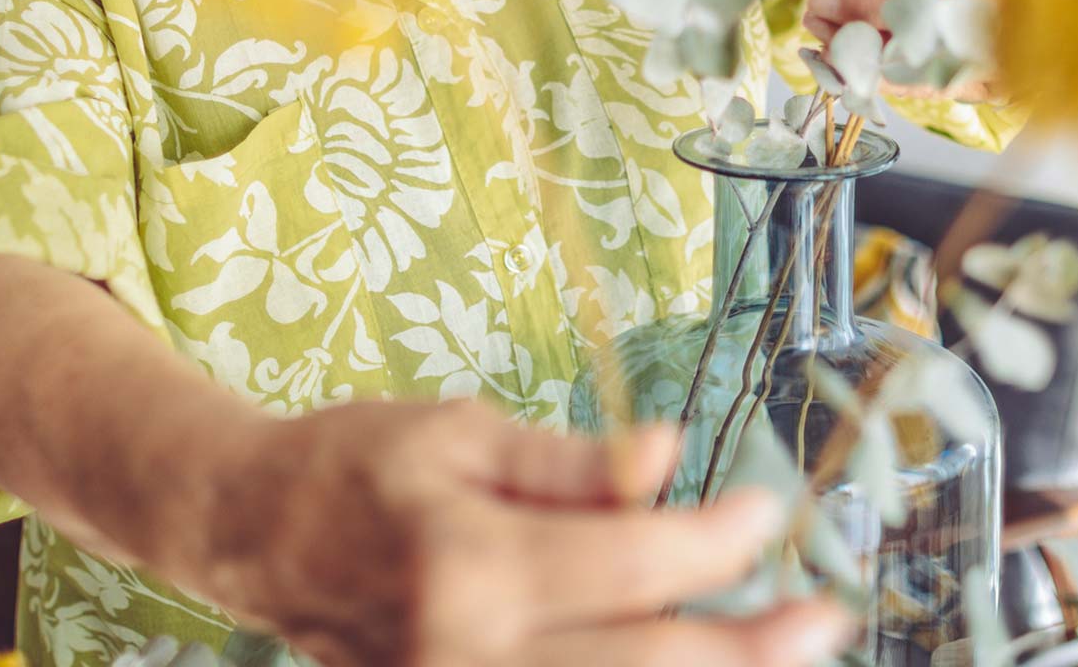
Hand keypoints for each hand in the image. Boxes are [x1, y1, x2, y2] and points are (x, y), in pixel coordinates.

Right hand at [191, 399, 854, 666]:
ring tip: (783, 651)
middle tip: (827, 618)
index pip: (630, 562)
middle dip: (750, 645)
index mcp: (467, 566)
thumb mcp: (460, 433)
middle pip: (645, 665)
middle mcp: (465, 655)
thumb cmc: (354, 467)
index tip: (767, 512)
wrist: (250, 535)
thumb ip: (569, 462)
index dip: (717, 540)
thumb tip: (668, 455)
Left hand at [803, 0, 1044, 102]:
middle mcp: (1029, 16)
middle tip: (821, 0)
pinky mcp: (999, 90)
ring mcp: (1015, 61)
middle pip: (946, 17)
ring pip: (935, 60)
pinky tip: (846, 66)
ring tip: (820, 31)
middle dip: (877, 11)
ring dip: (871, 47)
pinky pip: (938, 88)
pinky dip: (889, 78)